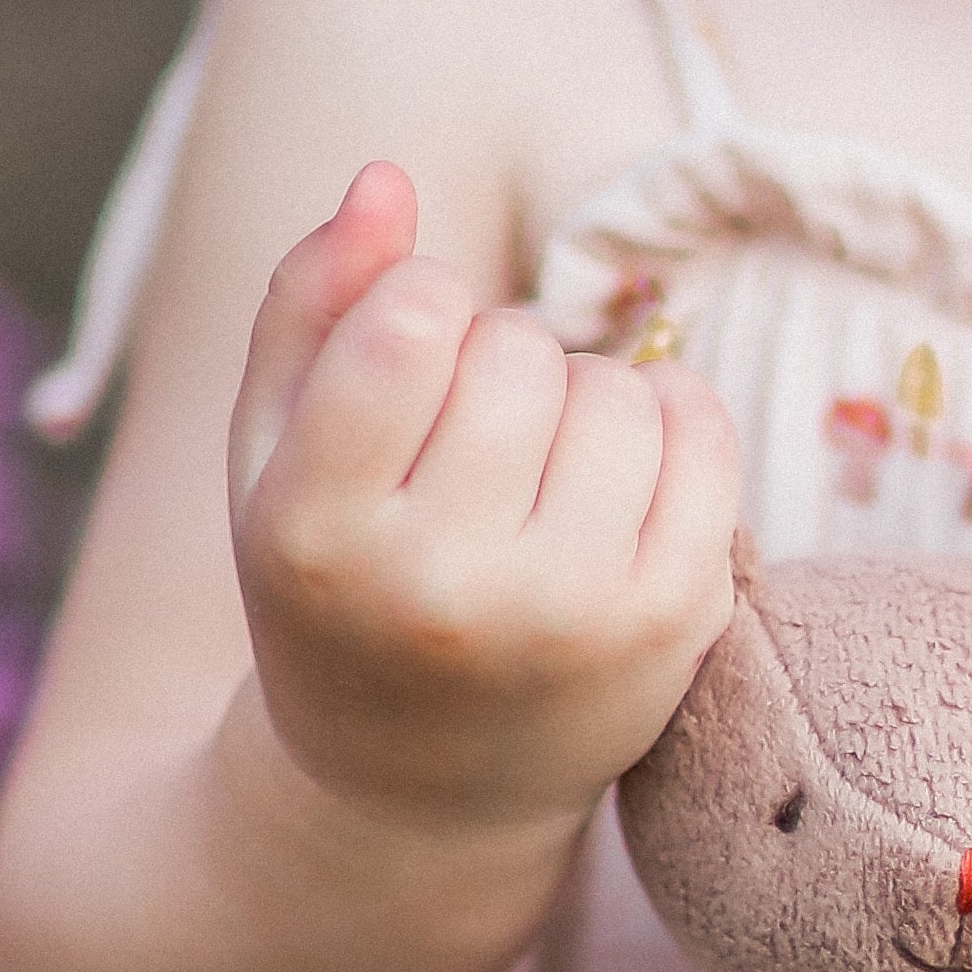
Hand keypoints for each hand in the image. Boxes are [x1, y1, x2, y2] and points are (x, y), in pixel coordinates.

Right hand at [228, 164, 740, 834]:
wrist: (416, 796)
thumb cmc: (334, 592)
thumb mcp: (271, 457)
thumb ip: (309, 304)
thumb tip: (387, 176)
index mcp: (320, 534)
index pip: (414, 319)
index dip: (418, 306)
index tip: (404, 361)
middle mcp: (445, 587)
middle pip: (518, 349)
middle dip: (496, 360)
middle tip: (466, 442)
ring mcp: (572, 614)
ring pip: (613, 386)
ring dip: (578, 396)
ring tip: (533, 472)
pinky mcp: (672, 625)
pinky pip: (700, 427)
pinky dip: (665, 422)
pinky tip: (611, 480)